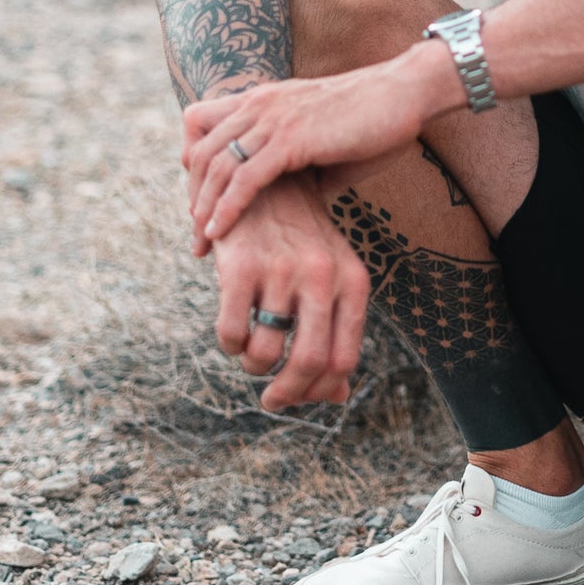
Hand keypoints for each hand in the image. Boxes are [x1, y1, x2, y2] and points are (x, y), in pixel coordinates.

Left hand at [183, 46, 459, 250]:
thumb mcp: (326, 142)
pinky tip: (219, 232)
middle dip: (194, 196)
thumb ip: (304, 167)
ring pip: (217, 166)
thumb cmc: (376, 119)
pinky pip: (244, 178)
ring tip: (203, 241)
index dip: (196, 165)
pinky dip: (227, 208)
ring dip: (203, 208)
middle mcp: (260, 104)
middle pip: (202, 152)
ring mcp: (273, 120)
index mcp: (265, 100)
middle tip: (198, 234)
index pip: (202, 126)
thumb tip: (299, 201)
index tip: (203, 202)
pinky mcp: (290, 139)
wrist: (407, 93)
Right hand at [213, 175, 369, 409]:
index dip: (320, 391)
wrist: (268, 184)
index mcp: (353, 282)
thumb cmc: (302, 245)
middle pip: (307, 363)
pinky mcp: (242, 265)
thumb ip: (337, 334)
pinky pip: (231, 333)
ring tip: (251, 356)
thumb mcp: (333, 281)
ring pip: (264, 353)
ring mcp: (283, 269)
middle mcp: (323, 276)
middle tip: (272, 400)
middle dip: (287, 394)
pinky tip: (233, 336)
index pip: (343, 360)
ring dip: (253, 366)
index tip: (300, 396)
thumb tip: (338, 397)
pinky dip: (230, 346)